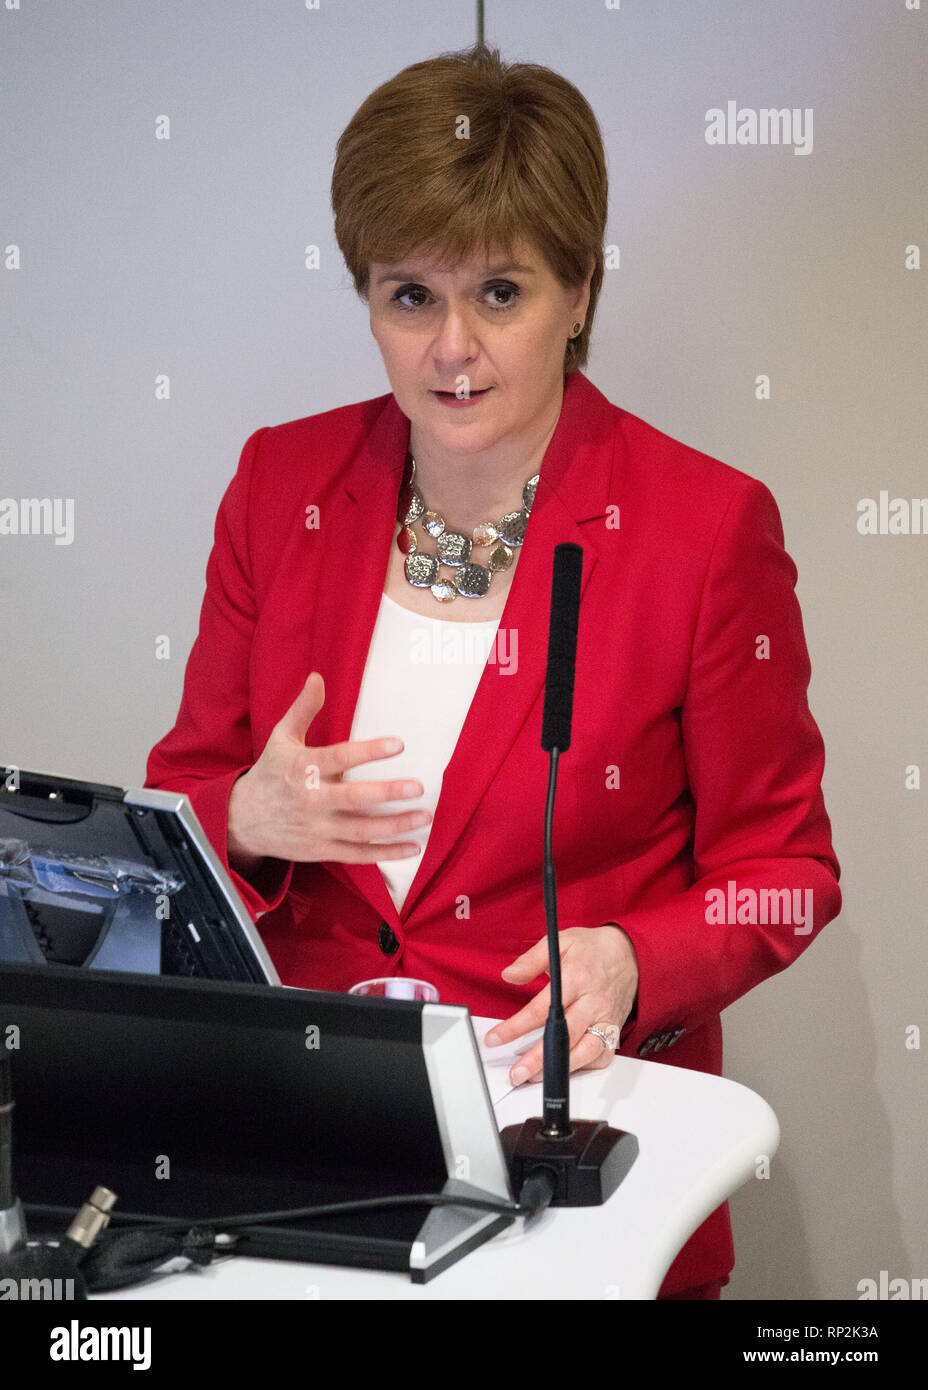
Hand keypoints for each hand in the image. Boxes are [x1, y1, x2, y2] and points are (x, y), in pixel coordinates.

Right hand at [227, 671, 430, 867]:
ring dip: (396, 826)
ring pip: (361, 831)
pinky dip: (385, 854)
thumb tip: (317, 677)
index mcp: (303, 768)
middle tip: (419, 787)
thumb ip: (303, 709)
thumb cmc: (270, 773)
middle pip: (355, 798)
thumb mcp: (281, 738)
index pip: (340, 757)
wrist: (241, 820)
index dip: (370, 751)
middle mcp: (310, 800)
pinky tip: (411, 848)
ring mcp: (316, 829)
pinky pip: (358, 855)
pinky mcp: (320, 851)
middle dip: (389, 793)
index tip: (399, 744)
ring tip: (424, 818)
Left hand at [485, 926, 638, 1086]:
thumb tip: (509, 975)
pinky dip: (584, 1067)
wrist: (630, 954)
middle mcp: (593, 1002)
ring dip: (559, 1069)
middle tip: (515, 1073)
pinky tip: (564, 1069)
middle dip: (537, 1059)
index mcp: (576, 977)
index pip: (541, 1009)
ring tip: (533, 1077)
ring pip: (585, 1052)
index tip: (495, 1038)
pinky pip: (602, 1057)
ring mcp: (605, 1019)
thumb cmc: (593, 949)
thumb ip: (531, 959)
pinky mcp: (614, 1030)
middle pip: (563, 1036)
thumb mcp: (560, 941)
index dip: (515, 1027)